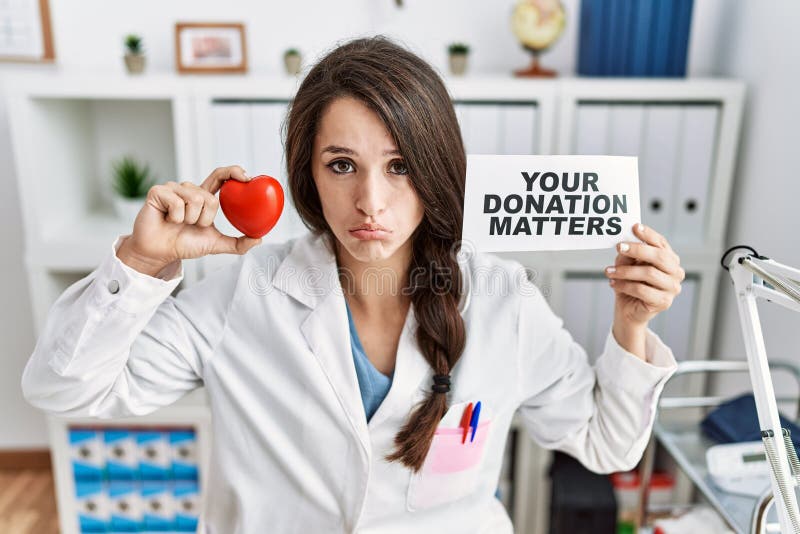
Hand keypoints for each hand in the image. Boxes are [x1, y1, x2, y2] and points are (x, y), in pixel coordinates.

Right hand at [116, 165, 261, 275]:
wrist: (159, 252)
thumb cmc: (184, 244)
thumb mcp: (215, 244)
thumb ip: (237, 243)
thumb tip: (259, 239)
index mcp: (203, 196)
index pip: (220, 177)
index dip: (233, 172)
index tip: (246, 177)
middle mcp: (189, 189)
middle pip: (210, 197)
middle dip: (205, 218)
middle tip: (192, 225)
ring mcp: (173, 188)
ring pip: (195, 199)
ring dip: (190, 219)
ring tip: (179, 223)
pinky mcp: (158, 191)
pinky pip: (177, 202)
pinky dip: (176, 217)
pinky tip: (168, 219)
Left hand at [605, 223, 684, 327]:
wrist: (628, 310)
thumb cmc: (629, 283)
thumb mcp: (627, 265)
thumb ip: (628, 254)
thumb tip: (624, 244)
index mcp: (670, 259)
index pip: (662, 243)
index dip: (649, 234)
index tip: (634, 227)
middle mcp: (676, 272)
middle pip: (659, 256)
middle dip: (638, 249)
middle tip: (619, 247)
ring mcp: (672, 288)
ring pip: (649, 273)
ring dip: (625, 271)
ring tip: (609, 271)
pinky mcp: (664, 302)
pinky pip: (642, 289)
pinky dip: (624, 285)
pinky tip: (613, 284)